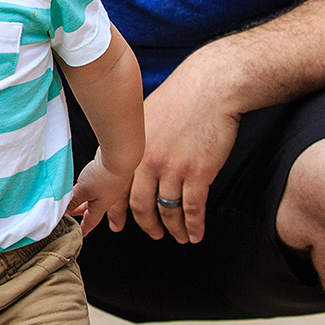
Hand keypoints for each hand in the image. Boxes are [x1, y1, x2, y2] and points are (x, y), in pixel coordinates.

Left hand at [67, 149, 131, 235]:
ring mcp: (109, 184)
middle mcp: (106, 197)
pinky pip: (95, 182)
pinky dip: (86, 183)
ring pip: (93, 194)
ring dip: (82, 196)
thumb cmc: (105, 175)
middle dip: (80, 211)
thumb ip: (73, 200)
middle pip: (92, 208)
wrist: (120, 155)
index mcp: (101, 206)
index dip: (84, 228)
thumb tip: (64, 210)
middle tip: (70, 213)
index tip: (79, 234)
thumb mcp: (83, 190)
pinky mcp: (108, 171)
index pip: (90, 221)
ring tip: (72, 195)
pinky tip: (81, 178)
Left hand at [127, 61, 240, 244]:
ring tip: (178, 236)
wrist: (210, 88)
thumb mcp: (144, 116)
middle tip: (152, 233)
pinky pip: (191, 209)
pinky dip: (193, 225)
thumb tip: (126, 158)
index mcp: (130, 146)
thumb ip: (134, 141)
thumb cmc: (180, 98)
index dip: (114, 209)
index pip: (115, 186)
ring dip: (172, 229)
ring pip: (165, 211)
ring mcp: (171, 168)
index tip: (114, 224)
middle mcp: (146, 159)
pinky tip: (195, 233)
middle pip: (139, 205)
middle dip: (146, 224)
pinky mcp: (197, 173)